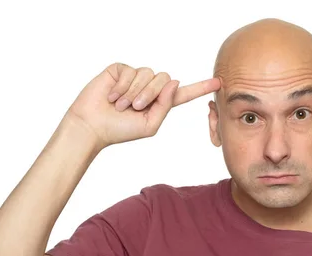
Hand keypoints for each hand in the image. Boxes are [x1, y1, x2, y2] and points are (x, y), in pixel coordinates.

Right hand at [64, 62, 220, 150]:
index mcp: (159, 103)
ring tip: (121, 105)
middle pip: (164, 80)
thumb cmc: (121, 130)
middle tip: (134, 108)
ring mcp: (135, 77)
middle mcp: (149, 88)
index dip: (200, 88)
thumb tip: (174, 81)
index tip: (219, 83)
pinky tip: (112, 97)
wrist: (93, 126)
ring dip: (134, 92)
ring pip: (148, 74)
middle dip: (150, 95)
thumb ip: (165, 105)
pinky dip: (122, 87)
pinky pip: (131, 71)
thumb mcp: (150, 125)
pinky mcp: (120, 70)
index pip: (183, 94)